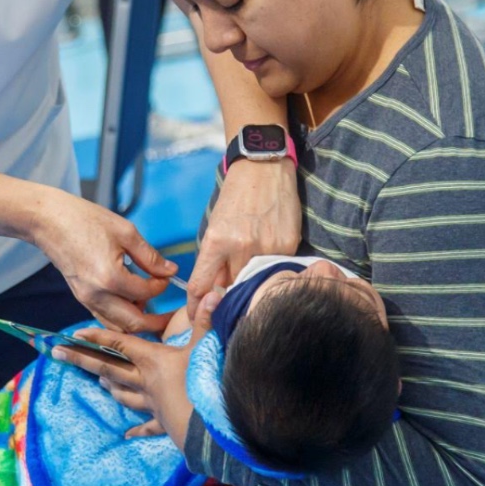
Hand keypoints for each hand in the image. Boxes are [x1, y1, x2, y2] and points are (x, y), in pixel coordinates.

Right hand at [31, 188, 176, 332]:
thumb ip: (149, 256)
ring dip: (136, 321)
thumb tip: (170, 271)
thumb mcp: (125, 232)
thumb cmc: (85, 220)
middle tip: (169, 314)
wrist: (49, 221)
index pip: (146, 293)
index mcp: (110, 278)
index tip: (166, 275)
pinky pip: (104, 318)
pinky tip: (129, 301)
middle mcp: (97, 295)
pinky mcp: (80, 298)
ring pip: (117, 326)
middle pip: (133, 324)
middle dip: (155, 321)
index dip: (161, 285)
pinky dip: (120, 317)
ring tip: (149, 305)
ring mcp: (86, 299)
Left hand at [57, 289, 220, 443]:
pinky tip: (127, 434)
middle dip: (84, 360)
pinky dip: (137, 429)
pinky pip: (147, 426)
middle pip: (110, 369)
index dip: (98, 336)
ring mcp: (153, 404)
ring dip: (110, 387)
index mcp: (153, 361)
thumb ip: (206, 319)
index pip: (120, 344)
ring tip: (99, 382)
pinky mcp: (164, 423)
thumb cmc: (206, 385)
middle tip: (58, 354)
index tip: (75, 333)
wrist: (211, 429)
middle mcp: (146, 382)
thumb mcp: (206, 347)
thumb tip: (214, 290)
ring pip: (124, 394)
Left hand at [189, 158, 299, 312]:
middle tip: (228, 292)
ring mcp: (267, 247)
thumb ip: (215, 259)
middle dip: (228, 294)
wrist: (264, 168)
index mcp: (216, 241)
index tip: (197, 317)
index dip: (197, 307)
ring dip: (250, 281)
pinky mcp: (288, 246)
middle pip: (231, 288)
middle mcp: (241, 247)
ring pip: (254, 282)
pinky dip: (270, 268)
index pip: (202, 285)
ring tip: (250, 266)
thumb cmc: (237, 197)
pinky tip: (269, 251)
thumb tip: (215, 289)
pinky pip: (275, 269)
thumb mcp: (216, 225)